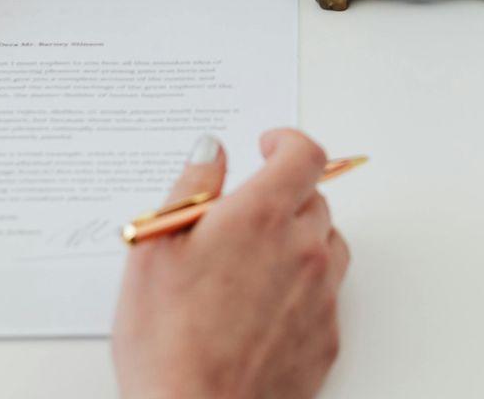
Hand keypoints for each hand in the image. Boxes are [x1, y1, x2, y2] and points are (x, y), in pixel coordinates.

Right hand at [114, 130, 348, 398]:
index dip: (288, 142)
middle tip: (241, 218)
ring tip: (253, 264)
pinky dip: (303, 287)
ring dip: (299, 239)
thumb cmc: (168, 341)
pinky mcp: (327, 335)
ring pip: (326, 244)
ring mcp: (321, 294)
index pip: (304, 155)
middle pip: (314, 199)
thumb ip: (191, 188)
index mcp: (261, 216)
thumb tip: (209, 151)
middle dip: (284, 196)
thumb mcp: (155, 249)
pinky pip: (327, 293)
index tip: (268, 147)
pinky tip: (263, 307)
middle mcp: (302, 248)